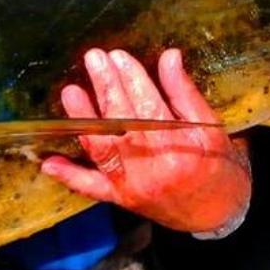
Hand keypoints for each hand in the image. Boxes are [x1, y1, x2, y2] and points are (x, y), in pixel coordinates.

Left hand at [42, 47, 250, 234]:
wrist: (220, 213)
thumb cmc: (218, 166)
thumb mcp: (211, 128)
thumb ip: (185, 93)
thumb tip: (169, 56)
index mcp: (179, 148)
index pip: (149, 107)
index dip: (132, 79)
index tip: (119, 56)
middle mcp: (152, 169)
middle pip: (123, 123)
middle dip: (107, 88)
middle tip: (94, 59)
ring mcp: (133, 186)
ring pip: (103, 149)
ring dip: (84, 120)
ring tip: (71, 92)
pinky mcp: (122, 200)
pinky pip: (92, 188)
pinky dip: (70, 175)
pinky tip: (50, 162)